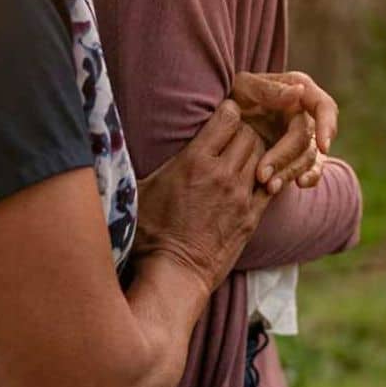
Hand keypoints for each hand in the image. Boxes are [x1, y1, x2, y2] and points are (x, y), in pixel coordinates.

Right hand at [133, 101, 267, 290]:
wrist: (174, 274)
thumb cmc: (150, 233)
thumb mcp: (140, 190)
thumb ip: (139, 161)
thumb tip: (114, 139)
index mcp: (195, 161)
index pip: (228, 118)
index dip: (228, 112)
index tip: (223, 116)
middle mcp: (223, 173)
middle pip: (249, 133)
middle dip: (242, 130)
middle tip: (233, 137)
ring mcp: (241, 195)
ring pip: (262, 155)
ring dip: (254, 152)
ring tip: (242, 157)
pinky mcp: (252, 216)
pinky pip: (271, 184)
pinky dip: (267, 177)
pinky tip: (256, 179)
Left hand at [231, 71, 339, 193]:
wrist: (221, 120)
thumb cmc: (233, 96)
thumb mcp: (244, 88)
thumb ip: (269, 90)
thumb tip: (299, 92)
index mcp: (299, 90)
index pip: (324, 106)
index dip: (327, 126)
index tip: (324, 147)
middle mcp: (304, 113)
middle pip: (307, 139)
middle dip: (286, 158)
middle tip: (262, 175)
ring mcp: (302, 136)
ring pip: (308, 158)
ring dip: (290, 173)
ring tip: (269, 187)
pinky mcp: (297, 155)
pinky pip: (312, 169)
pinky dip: (309, 178)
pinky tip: (299, 185)